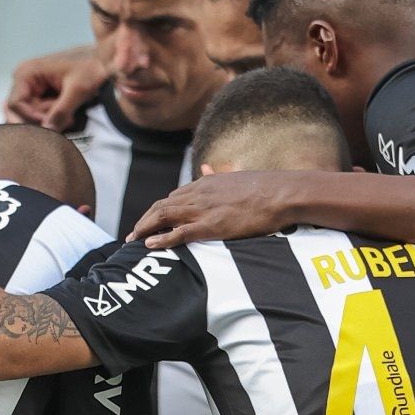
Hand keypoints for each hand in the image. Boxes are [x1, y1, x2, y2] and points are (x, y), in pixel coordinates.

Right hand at [4, 46, 104, 130]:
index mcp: (26, 73)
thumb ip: (61, 111)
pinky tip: (68, 113)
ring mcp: (31, 88)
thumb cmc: (90, 68)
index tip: (51, 123)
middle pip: (22, 112)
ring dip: (51, 119)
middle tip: (66, 119)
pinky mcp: (40, 94)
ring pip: (32, 116)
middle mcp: (24, 80)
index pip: (15, 105)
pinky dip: (54, 117)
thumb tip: (47, 129)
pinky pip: (40, 113)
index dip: (31, 118)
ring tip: (70, 115)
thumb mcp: (77, 90)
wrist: (102, 61)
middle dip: (43, 119)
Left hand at [128, 171, 293, 247]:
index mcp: (205, 183)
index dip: (159, 210)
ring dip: (144, 229)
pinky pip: (178, 233)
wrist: (281, 193)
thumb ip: (217, 176)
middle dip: (144, 220)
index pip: (173, 196)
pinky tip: (148, 245)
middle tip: (133, 234)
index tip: (150, 221)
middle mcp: (198, 194)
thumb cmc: (265, 188)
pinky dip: (160, 239)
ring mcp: (203, 209)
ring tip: (133, 241)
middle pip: (161, 206)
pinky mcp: (211, 226)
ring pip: (162, 217)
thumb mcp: (235, 177)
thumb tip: (205, 169)